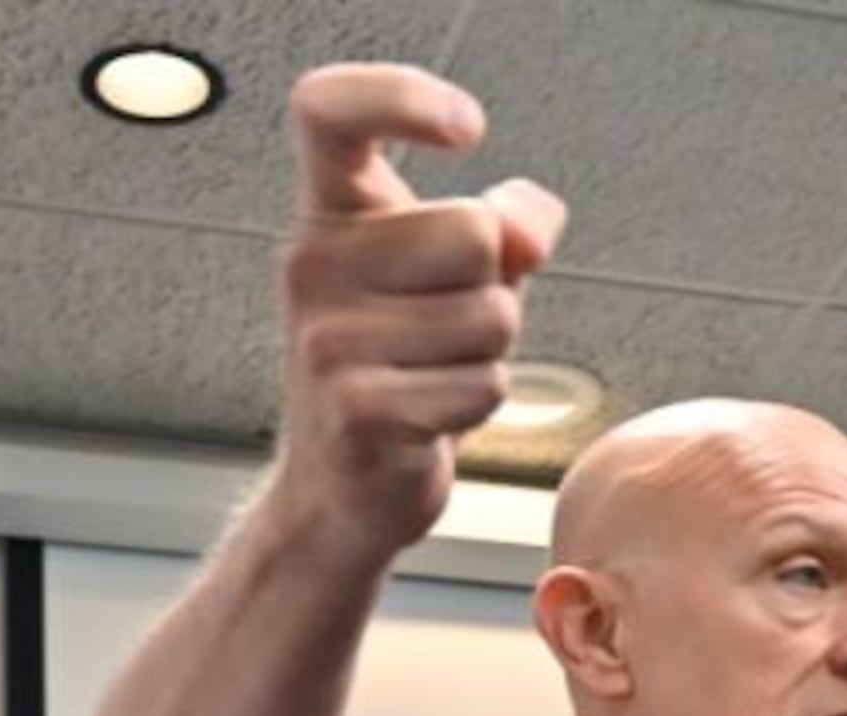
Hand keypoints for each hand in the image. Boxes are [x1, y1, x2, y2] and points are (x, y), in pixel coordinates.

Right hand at [268, 65, 564, 561]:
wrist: (340, 488)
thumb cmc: (400, 367)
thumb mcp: (454, 280)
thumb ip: (503, 227)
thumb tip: (531, 220)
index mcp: (330, 215)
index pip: (330, 110)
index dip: (401, 96)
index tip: (466, 127)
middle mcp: (314, 265)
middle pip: (473, 231)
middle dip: (493, 286)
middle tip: (444, 329)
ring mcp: (328, 339)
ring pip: (490, 317)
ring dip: (489, 355)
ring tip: (434, 375)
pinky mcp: (358, 409)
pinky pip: (482, 385)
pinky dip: (478, 404)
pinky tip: (429, 417)